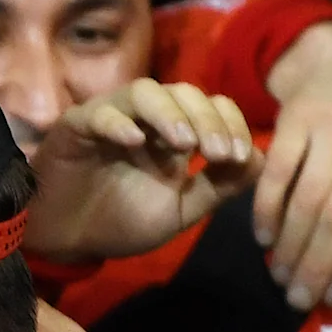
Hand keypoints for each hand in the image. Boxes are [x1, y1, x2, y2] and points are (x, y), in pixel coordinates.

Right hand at [28, 80, 257, 262]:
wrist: (69, 240)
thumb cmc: (122, 220)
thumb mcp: (181, 210)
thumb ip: (218, 186)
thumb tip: (262, 161)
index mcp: (174, 133)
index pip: (211, 106)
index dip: (230, 123)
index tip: (239, 157)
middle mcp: (146, 118)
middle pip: (184, 92)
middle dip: (207, 120)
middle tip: (217, 153)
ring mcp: (111, 118)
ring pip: (144, 91)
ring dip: (170, 113)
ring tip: (184, 145)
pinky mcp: (76, 127)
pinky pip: (98, 113)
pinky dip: (118, 122)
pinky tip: (134, 142)